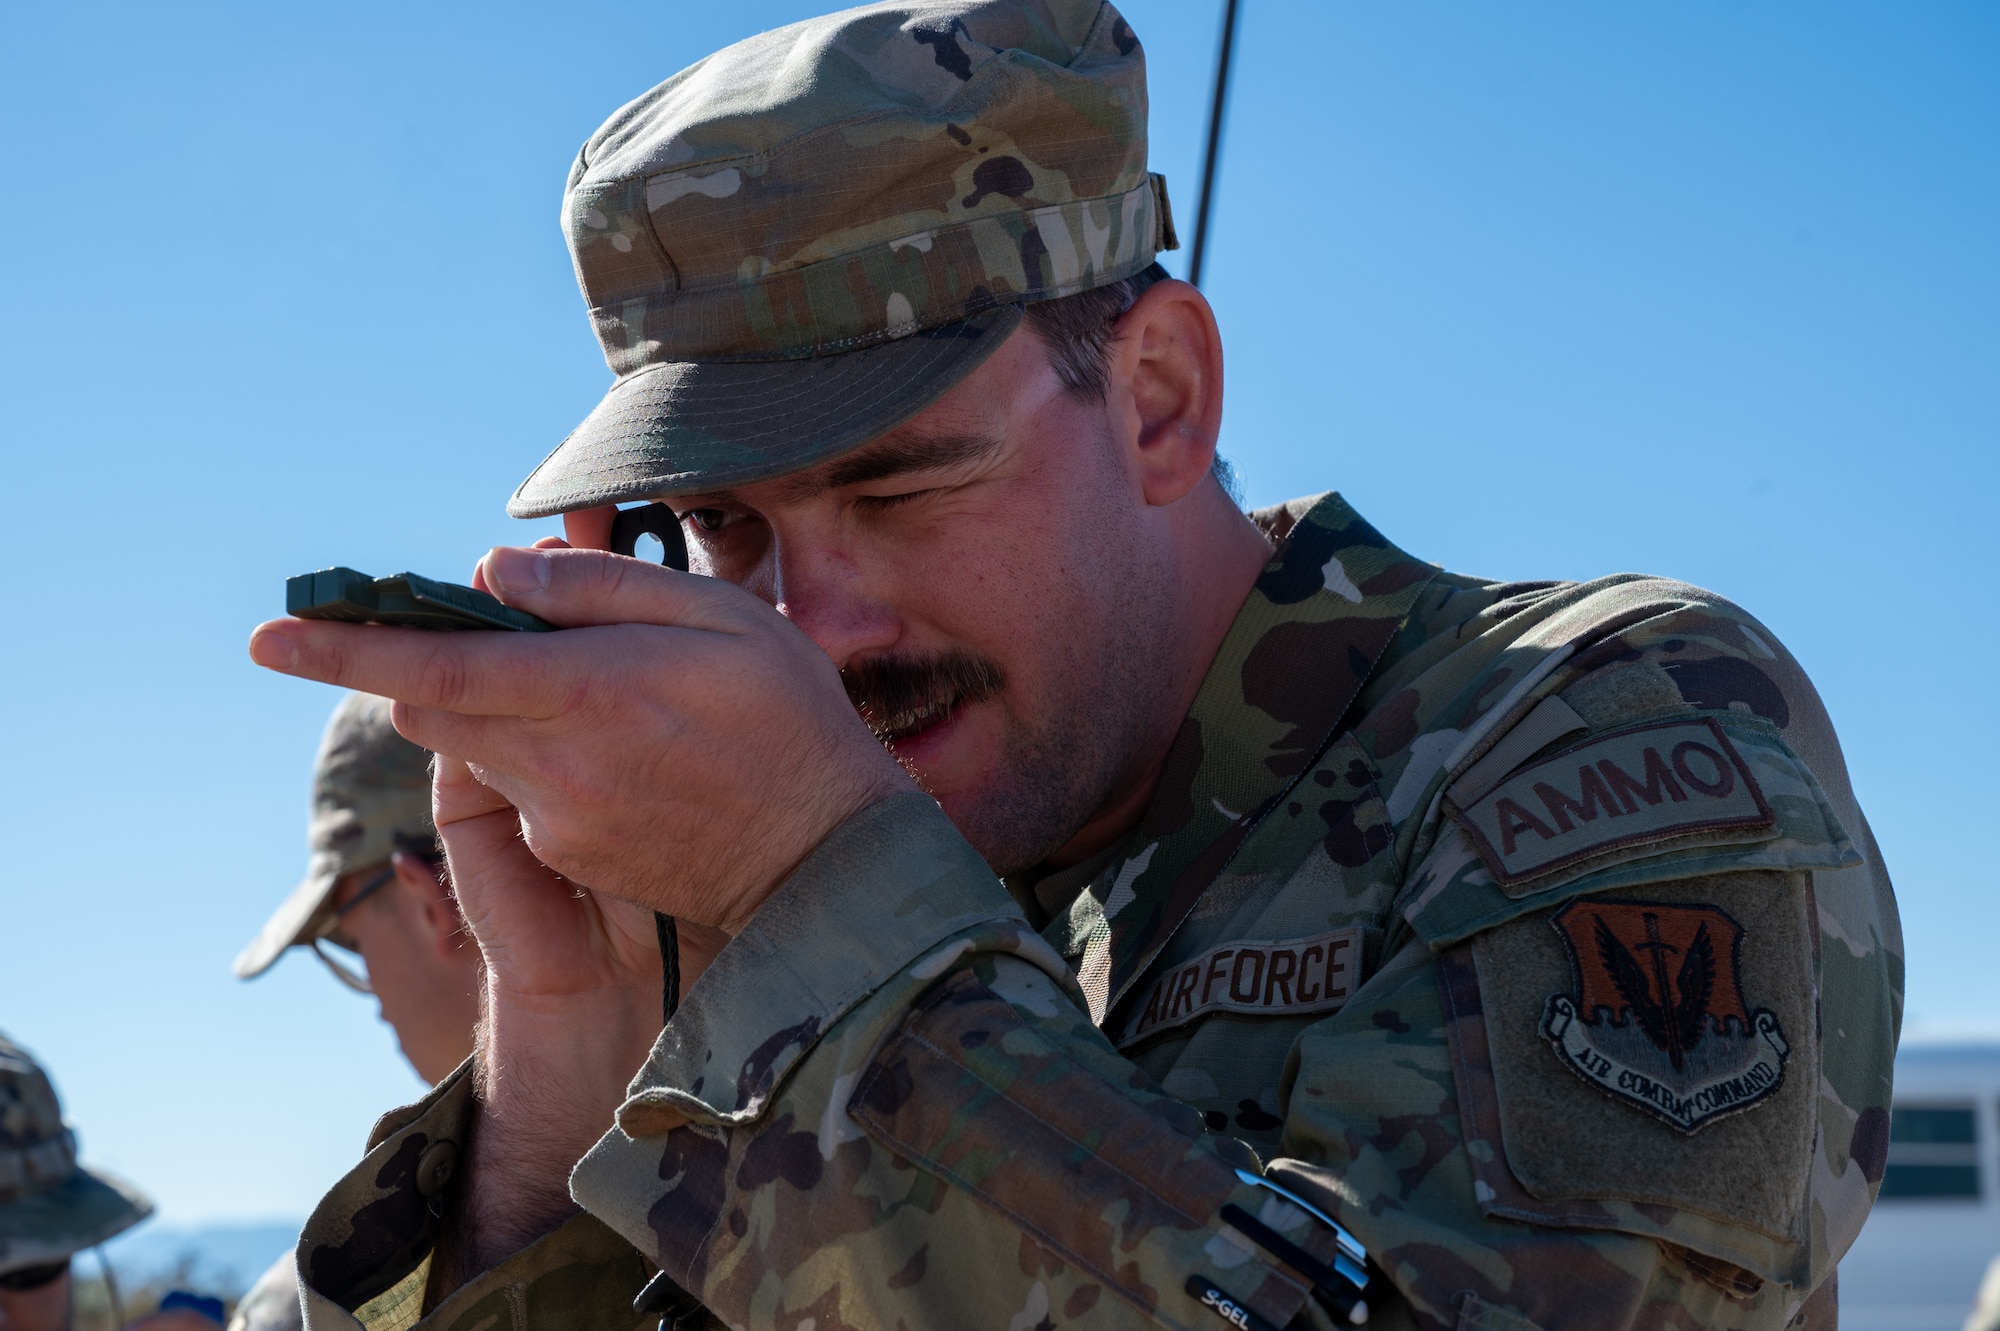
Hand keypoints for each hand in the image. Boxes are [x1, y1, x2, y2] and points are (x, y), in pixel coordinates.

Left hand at [248, 544, 910, 934]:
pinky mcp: (564, 853)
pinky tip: (632, 754)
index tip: (268, 635)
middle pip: (439, 703)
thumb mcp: (724, 618)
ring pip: (477, 743)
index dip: (345, 648)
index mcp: (588, 693)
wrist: (825, 860)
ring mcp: (554, 819)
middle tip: (524, 632)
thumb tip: (492, 578)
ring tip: (612, 695)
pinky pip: (521, 787)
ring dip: (507, 705)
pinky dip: (548, 753)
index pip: (437, 666)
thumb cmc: (789, 719)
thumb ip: (600, 590)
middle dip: (444, 658)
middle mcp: (555, 763)